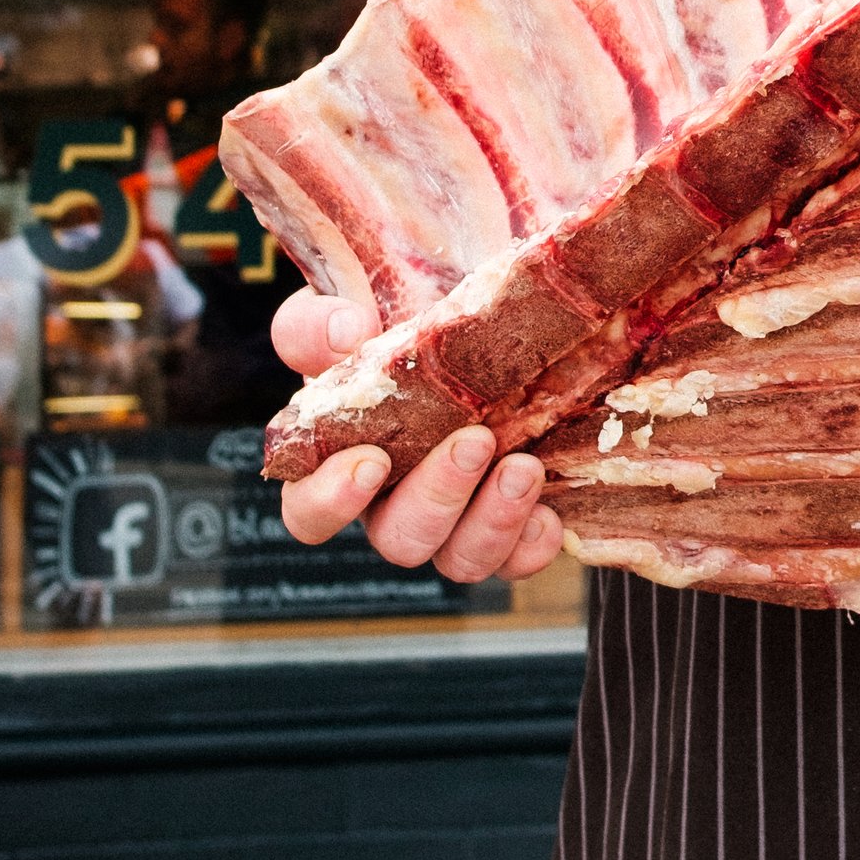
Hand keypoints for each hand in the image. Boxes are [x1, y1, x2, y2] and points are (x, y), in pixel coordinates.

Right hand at [272, 296, 564, 582]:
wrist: (495, 304)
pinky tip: (549, 513)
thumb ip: (321, 319)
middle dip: (437, 498)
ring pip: (458, 560)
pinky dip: (532, 545)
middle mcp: (397, 499)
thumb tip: (346, 334)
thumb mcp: (353, 299)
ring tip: (525, 467)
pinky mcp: (512, 518)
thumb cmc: (406, 307)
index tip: (371, 462)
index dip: (330, 501)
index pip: (309, 510)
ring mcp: (457, 516)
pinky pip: (518, 559)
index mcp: (343, 457)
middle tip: (476, 441)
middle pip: (398, 540)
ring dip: (491, 523)